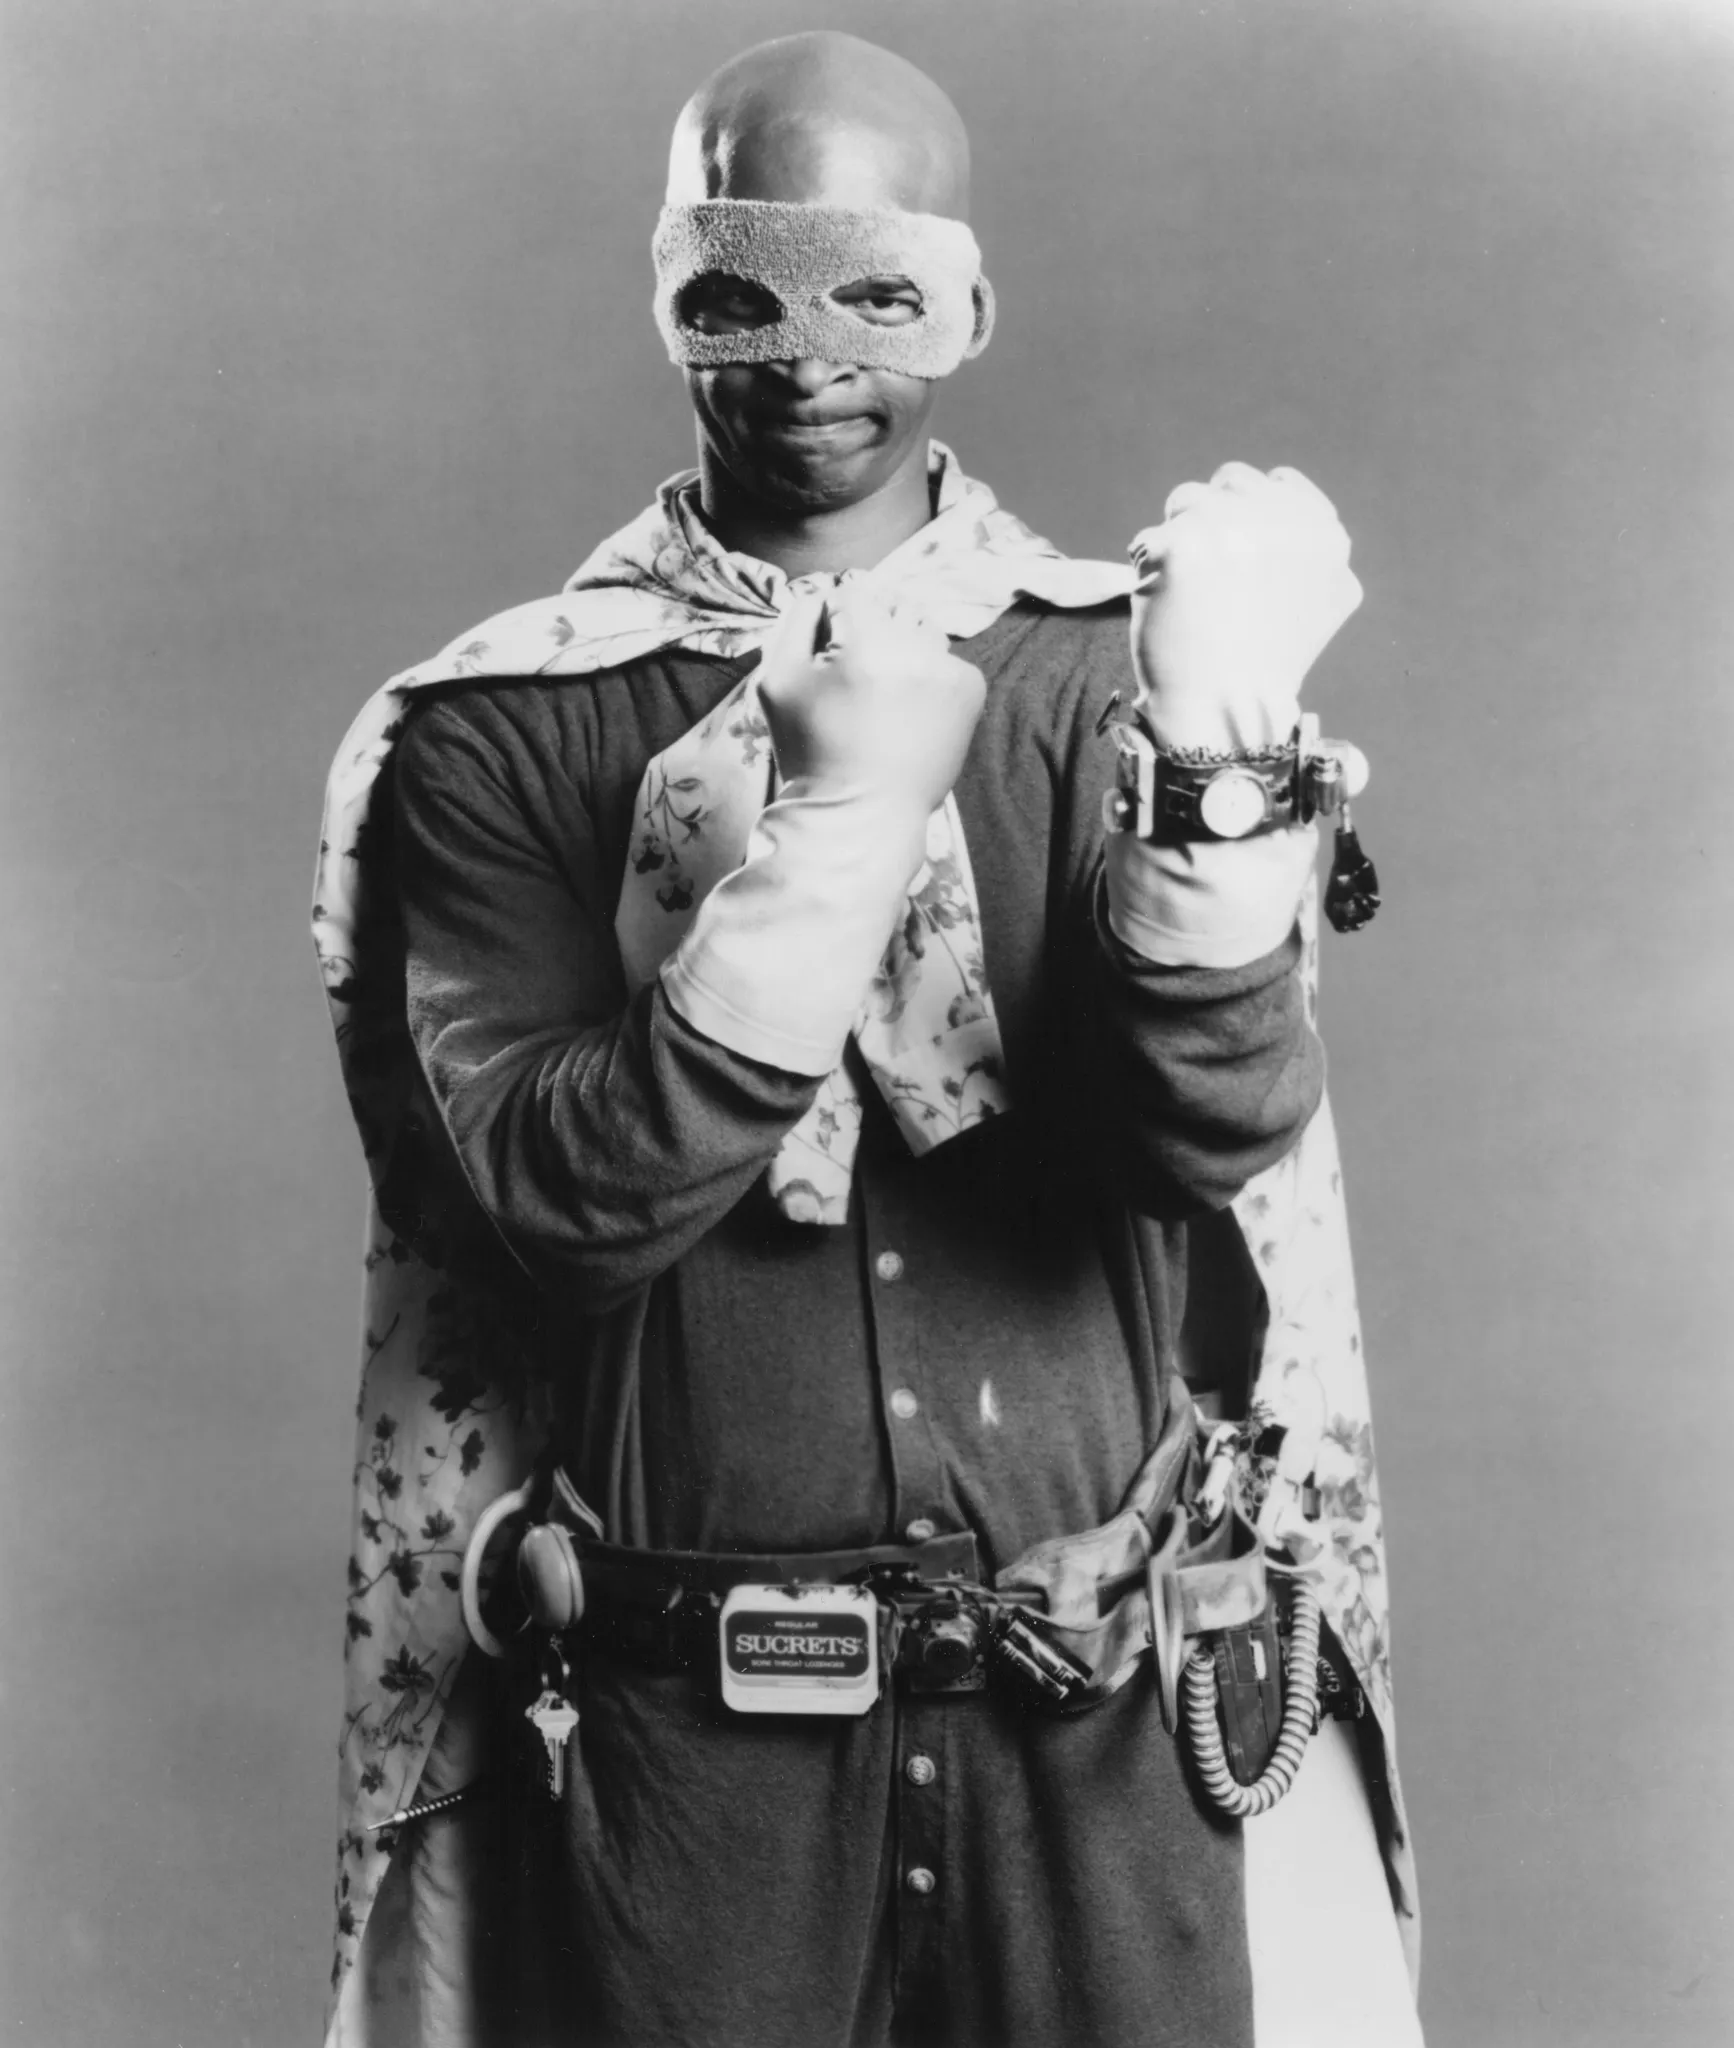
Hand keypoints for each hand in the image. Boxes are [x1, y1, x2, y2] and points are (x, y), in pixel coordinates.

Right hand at [756, 584, 987, 817]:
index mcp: (866, 641)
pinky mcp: (971, 690)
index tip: (831, 665)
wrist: (862, 814)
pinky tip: (910, 714)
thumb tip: (823, 591)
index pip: (851, 593)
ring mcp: (949, 669)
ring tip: (885, 700)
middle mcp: (915, 647)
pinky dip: (929, 678)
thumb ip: (795, 620)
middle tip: (859, 686)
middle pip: (891, 606)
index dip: (834, 625)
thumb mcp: (777, 680)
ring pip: (922, 630)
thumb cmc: (812, 749)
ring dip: (904, 651)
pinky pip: (946, 661)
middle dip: (874, 633)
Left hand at [1127, 463, 1361, 751]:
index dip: (1252, 513)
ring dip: (1179, 538)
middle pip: (1230, 481)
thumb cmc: (1270, 662)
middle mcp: (1278, 519)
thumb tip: (1291, 507)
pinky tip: (1166, 610)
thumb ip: (1316, 545)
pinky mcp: (1176, 545)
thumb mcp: (1329, 599)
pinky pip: (1147, 541)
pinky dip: (1148, 572)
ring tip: (1188, 595)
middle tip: (1209, 573)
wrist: (1228, 709)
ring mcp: (1226, 527)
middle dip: (1214, 517)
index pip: (1278, 483)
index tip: (1240, 551)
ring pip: (1185, 501)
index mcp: (1321, 530)